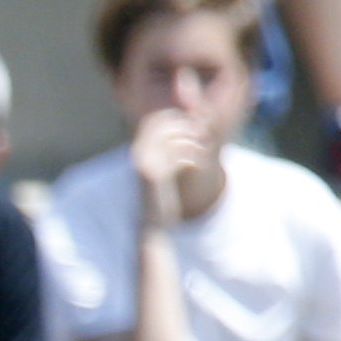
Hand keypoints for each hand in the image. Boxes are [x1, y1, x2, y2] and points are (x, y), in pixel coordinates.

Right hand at [127, 109, 216, 230]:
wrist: (151, 223)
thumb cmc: (160, 194)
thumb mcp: (163, 168)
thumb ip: (169, 149)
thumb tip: (187, 126)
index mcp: (138, 149)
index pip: (156, 119)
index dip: (177, 117)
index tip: (194, 127)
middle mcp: (138, 154)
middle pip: (166, 125)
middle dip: (188, 128)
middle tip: (202, 137)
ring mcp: (145, 164)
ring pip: (175, 140)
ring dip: (194, 144)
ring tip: (202, 153)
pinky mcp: (156, 176)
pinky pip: (178, 156)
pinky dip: (193, 158)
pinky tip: (198, 166)